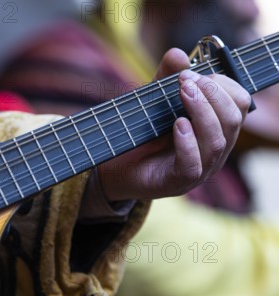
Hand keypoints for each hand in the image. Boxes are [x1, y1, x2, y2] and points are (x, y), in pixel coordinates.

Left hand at [98, 48, 250, 200]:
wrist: (115, 167)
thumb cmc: (141, 135)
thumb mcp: (154, 101)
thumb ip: (166, 78)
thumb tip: (178, 54)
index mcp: (216, 128)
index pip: (239, 105)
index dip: (223, 85)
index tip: (194, 72)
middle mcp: (214, 150)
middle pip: (232, 121)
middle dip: (212, 95)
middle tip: (185, 81)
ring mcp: (199, 170)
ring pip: (217, 142)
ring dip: (201, 112)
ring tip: (182, 94)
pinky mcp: (177, 183)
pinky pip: (193, 165)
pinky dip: (188, 142)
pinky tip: (178, 125)